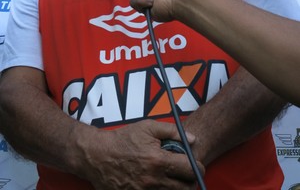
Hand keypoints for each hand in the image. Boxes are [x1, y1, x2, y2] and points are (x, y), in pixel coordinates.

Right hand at [78, 119, 201, 189]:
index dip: (198, 167)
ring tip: (174, 180)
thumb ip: (172, 132)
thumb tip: (193, 140)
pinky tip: (161, 185)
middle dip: (190, 181)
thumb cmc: (124, 139)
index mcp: (159, 160)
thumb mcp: (148, 127)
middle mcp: (154, 180)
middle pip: (186, 189)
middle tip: (187, 175)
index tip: (197, 165)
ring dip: (177, 189)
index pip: (190, 170)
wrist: (98, 155)